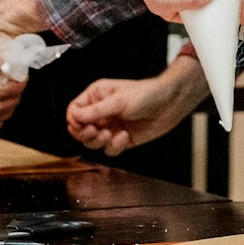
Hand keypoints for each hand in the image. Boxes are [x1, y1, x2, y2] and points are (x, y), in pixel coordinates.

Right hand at [66, 57, 208, 155]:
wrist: (170, 104)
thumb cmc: (146, 94)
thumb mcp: (118, 101)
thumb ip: (95, 111)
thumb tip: (74, 118)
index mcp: (96, 97)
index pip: (74, 112)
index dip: (75, 121)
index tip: (85, 125)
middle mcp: (101, 112)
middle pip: (79, 130)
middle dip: (85, 134)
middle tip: (96, 131)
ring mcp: (110, 126)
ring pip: (92, 143)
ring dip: (99, 142)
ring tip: (110, 134)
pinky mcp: (121, 140)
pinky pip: (109, 150)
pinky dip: (115, 146)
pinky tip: (125, 136)